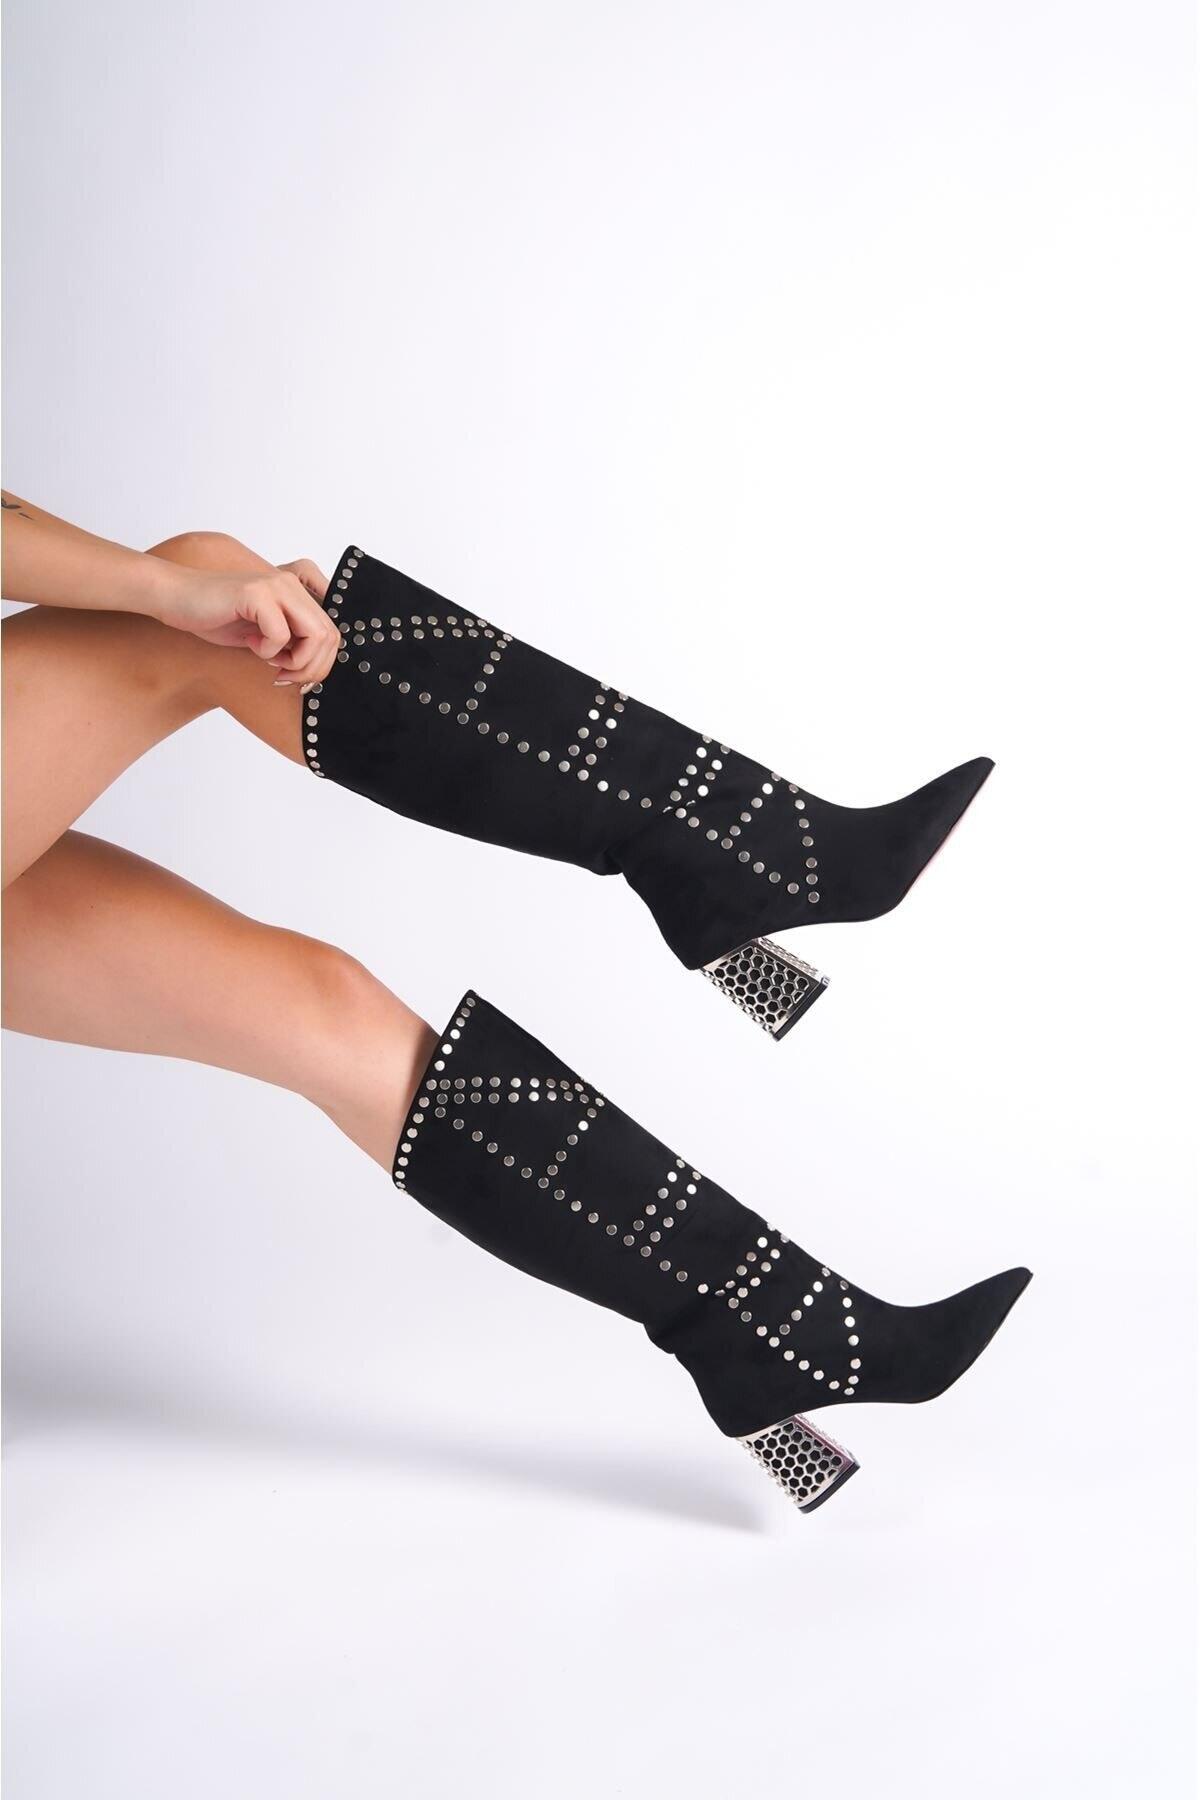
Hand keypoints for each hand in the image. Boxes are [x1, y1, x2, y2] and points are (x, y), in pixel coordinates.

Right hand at [156, 559, 339, 686]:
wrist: (174, 598)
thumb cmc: (214, 617)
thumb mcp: (262, 635)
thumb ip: (291, 644)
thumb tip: (316, 673)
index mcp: (295, 594)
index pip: (332, 634)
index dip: (321, 664)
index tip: (297, 680)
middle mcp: (290, 585)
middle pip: (330, 637)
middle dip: (310, 668)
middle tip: (283, 676)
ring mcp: (275, 586)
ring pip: (315, 635)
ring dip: (295, 661)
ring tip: (269, 660)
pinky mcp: (256, 593)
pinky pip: (281, 634)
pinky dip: (267, 650)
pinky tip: (249, 642)